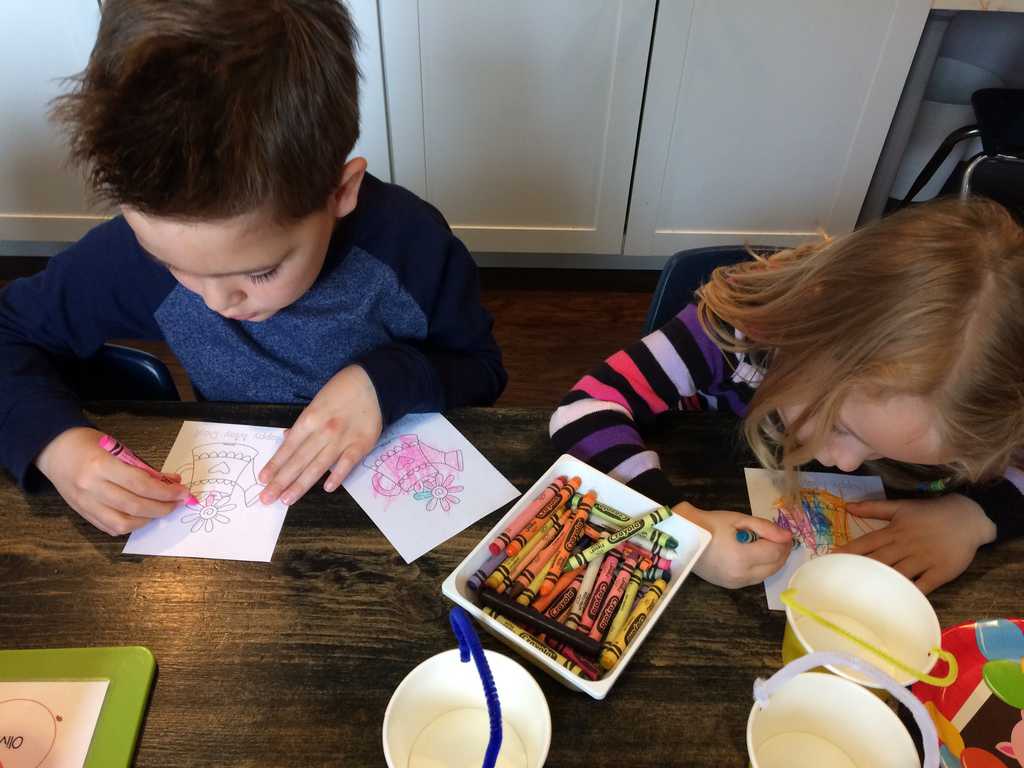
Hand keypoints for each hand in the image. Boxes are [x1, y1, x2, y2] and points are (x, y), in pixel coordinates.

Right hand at [35, 426, 191, 535]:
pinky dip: (130, 525)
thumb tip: (171, 482)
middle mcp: (92, 487)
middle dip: (162, 508)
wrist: (55, 449)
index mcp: (101, 465)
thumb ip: (143, 468)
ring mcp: (85, 504)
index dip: (166, 492)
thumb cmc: (90, 444)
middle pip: (134, 506)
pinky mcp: (82, 514)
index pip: (140, 484)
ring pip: (122, 523)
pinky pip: (110, 528)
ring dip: (148, 520)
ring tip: (161, 510)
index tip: (183, 492)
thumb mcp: (119, 449)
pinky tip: (142, 516)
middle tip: (177, 503)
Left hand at [259, 365, 382, 504]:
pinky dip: (337, 476)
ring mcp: (342, 439)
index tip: (262, 479)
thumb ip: (303, 424)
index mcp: (310, 419)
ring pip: (318, 466)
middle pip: (298, 460)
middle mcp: (323, 431)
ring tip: (286, 499)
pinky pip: (347, 463)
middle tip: (266, 498)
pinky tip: (327, 488)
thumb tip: (286, 438)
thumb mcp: (317, 402)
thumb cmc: (341, 392)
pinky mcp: (361, 444)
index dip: (274, 464)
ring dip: (301, 484)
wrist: (373, 383)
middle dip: (280, 481)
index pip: (288, 447)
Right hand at [672, 501, 792, 588]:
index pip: (774, 552)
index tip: (785, 532)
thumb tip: (787, 536)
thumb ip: (765, 528)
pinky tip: (757, 556)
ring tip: (770, 546)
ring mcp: (735, 583)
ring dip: (773, 561)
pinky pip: (754, 578)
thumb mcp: (738, 519)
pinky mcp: (730, 586)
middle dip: (782, 552)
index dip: (784, 542)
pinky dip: (761, 568)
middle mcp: (740, 575)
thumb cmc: (709, 524)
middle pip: (774, 567)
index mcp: (741, 557)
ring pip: (766, 575)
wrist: (683, 538)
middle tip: (781, 538)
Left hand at [836, 495, 995, 593]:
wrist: (967, 518)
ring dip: (881, 584)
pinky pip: (923, 586)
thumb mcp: (901, 506)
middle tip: (840, 582)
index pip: (866, 543)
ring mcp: (923, 559)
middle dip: (859, 571)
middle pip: (878, 561)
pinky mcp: (940, 571)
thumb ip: (874, 508)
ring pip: (898, 574)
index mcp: (894, 531)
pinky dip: (911, 594)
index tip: (830, 561)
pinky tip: (897, 603)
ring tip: (862, 596)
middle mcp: (905, 545)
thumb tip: (847, 507)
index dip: (847, 552)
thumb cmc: (930, 513)